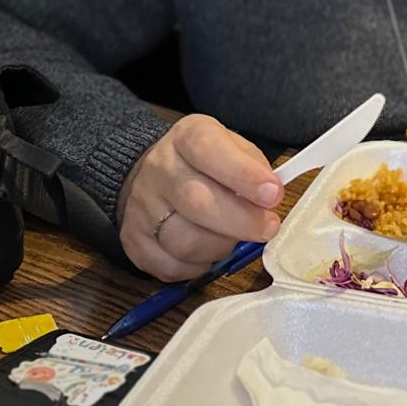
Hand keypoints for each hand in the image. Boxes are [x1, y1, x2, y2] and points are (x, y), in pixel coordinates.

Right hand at [117, 114, 283, 280]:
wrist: (150, 175)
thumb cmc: (203, 164)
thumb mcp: (231, 147)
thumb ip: (253, 166)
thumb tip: (271, 196)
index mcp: (185, 138)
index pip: (208, 150)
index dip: (243, 174)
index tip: (272, 194)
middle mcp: (158, 170)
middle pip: (197, 201)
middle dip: (241, 221)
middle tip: (267, 228)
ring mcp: (142, 208)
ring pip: (185, 241)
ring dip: (221, 247)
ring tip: (232, 237)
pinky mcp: (134, 241)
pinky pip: (171, 267)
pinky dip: (198, 266)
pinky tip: (207, 251)